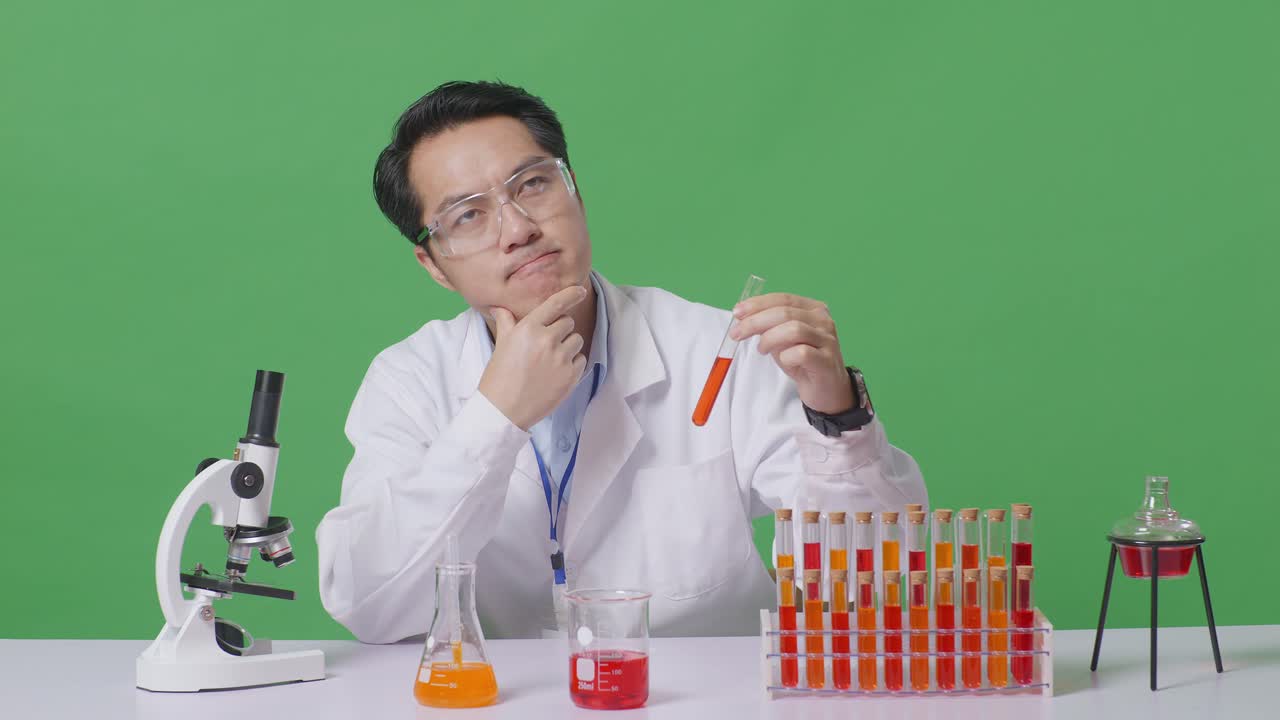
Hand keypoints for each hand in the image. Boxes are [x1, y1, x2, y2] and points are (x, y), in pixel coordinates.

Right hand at [478, 285, 588, 429]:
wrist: (503, 410)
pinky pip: (581, 360)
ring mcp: (561, 358)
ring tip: (550, 360)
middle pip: (568, 322)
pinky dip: (572, 364)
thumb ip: (507, 323)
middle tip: (546, 344)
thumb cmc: (499, 376)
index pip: (556, 303)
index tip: (580, 290)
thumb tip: (500, 308)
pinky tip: (556, 373)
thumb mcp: (502, 344)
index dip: (571, 294)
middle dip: (560, 329)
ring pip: (577, 340)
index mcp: (528, 328)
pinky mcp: (571, 376)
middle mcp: (547, 339)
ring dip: (568, 346)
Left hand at [730, 293, 854, 413]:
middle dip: (755, 322)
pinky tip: (784, 361)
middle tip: (737, 334)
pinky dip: (785, 357)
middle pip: (785, 312)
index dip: (758, 304)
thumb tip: (743, 316)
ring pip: (793, 329)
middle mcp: (822, 320)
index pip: (783, 299)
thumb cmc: (802, 361)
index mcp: (812, 309)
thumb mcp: (781, 338)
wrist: (825, 388)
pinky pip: (801, 353)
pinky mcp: (827, 361)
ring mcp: (827, 340)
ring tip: (761, 350)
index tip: (737, 313)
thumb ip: (767, 325)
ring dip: (769, 339)